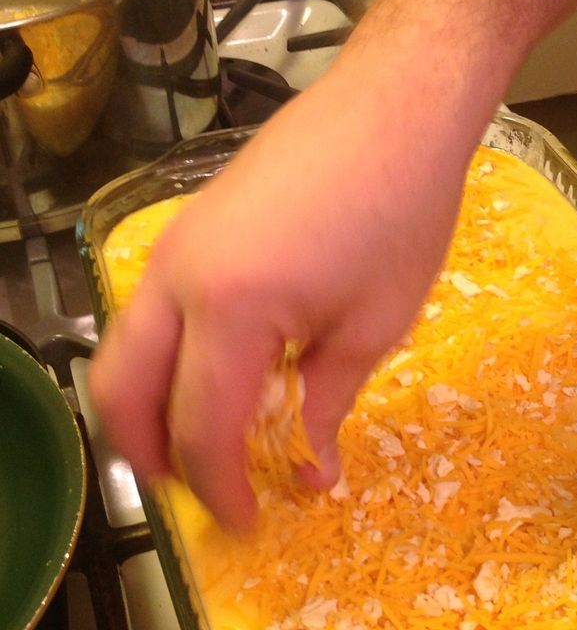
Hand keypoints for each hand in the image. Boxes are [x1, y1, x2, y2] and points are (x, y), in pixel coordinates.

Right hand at [89, 50, 476, 531]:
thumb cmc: (400, 210)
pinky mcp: (187, 230)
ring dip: (152, 409)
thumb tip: (309, 474)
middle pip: (123, 393)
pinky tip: (222, 378)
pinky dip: (168, 363)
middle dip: (154, 457)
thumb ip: (325, 406)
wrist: (395, 106)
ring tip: (211, 445)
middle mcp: (176, 277)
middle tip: (208, 492)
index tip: (247, 524)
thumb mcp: (372, 326)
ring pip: (125, 351)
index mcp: (227, 308)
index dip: (219, 489)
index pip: (198, 428)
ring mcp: (173, 246)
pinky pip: (151, 314)